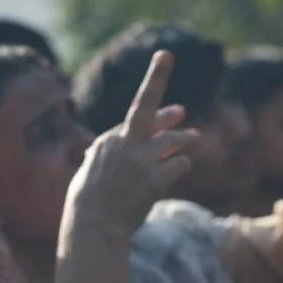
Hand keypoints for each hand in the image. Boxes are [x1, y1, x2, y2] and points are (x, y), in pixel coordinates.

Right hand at [63, 51, 197, 238]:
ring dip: (184, 138)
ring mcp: (141, 161)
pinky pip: (178, 165)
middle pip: (143, 105)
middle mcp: (124, 145)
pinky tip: (178, 168)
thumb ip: (109, 155)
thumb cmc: (89, 202)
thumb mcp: (93, 171)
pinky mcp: (155, 180)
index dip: (156, 108)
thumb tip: (111, 149)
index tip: (170, 89)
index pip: (134, 118)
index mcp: (108, 141)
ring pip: (172, 139)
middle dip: (155, 77)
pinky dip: (179, 165)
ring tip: (193, 137)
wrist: (93, 226)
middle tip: (166, 56)